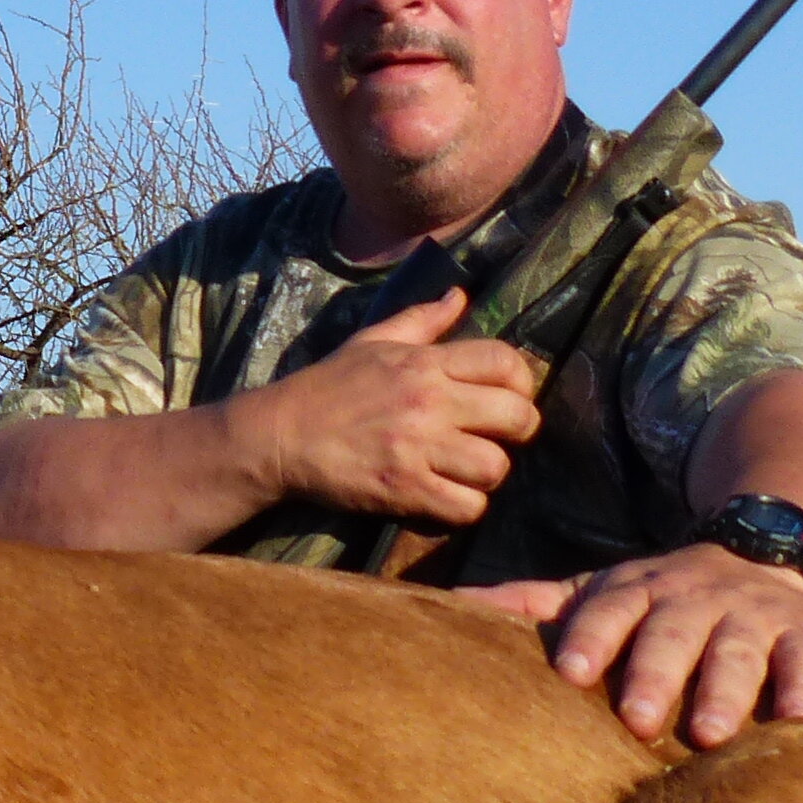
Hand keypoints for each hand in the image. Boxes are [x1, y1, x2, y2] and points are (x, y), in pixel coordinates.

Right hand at [237, 288, 545, 525]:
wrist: (281, 435)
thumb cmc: (329, 386)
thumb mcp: (373, 342)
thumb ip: (422, 319)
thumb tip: (459, 295)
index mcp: (425, 362)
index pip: (505, 362)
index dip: (521, 382)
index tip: (510, 398)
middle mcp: (428, 401)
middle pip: (516, 416)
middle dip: (519, 430)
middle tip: (498, 438)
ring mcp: (418, 448)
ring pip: (496, 467)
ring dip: (488, 474)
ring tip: (468, 470)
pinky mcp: (405, 489)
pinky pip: (467, 507)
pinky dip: (464, 507)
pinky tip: (446, 495)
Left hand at [461, 542, 802, 749]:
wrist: (762, 556)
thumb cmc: (661, 598)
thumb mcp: (601, 591)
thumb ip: (535, 605)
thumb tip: (451, 610)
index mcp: (635, 588)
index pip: (607, 609)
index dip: (591, 637)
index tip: (571, 672)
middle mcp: (691, 598)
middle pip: (671, 632)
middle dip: (655, 672)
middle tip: (638, 721)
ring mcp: (748, 615)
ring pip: (737, 649)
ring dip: (724, 688)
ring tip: (710, 733)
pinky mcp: (801, 635)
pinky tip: (797, 718)